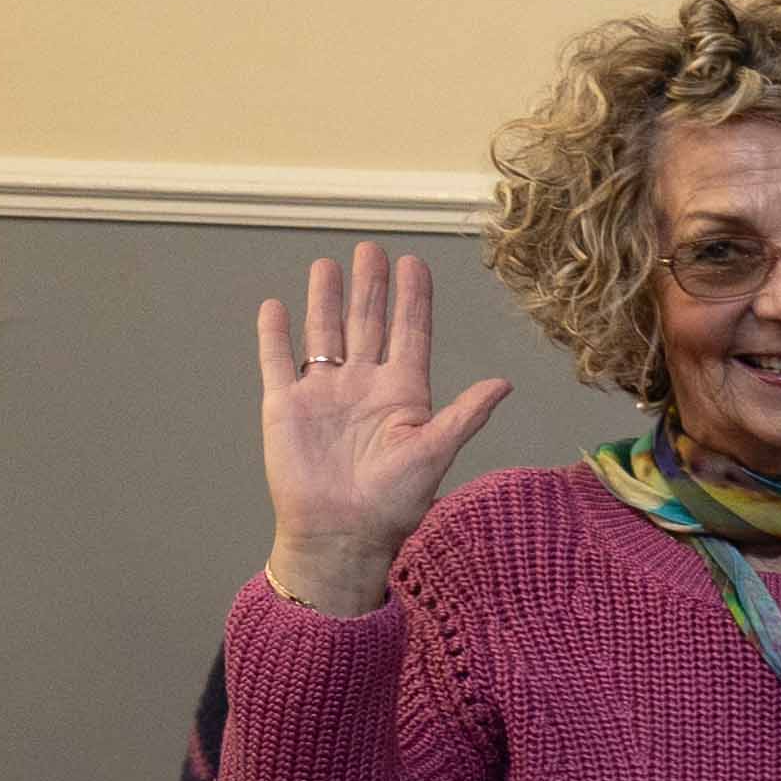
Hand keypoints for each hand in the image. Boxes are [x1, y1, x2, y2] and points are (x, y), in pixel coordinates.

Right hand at [254, 244, 509, 616]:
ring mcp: (324, 392)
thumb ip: (465, 414)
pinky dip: (275, 334)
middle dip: (371, 286)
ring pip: (325, 333)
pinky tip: (277, 307)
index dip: (413, 300)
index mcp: (403, 393)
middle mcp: (364, 385)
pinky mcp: (286, 405)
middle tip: (371, 248)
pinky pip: (278, 361)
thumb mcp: (435, 453)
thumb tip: (504, 383)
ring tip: (328, 265)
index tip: (415, 263)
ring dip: (326, 299)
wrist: (341, 532)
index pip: (410, 334)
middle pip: (368, 323)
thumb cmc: (393, 502)